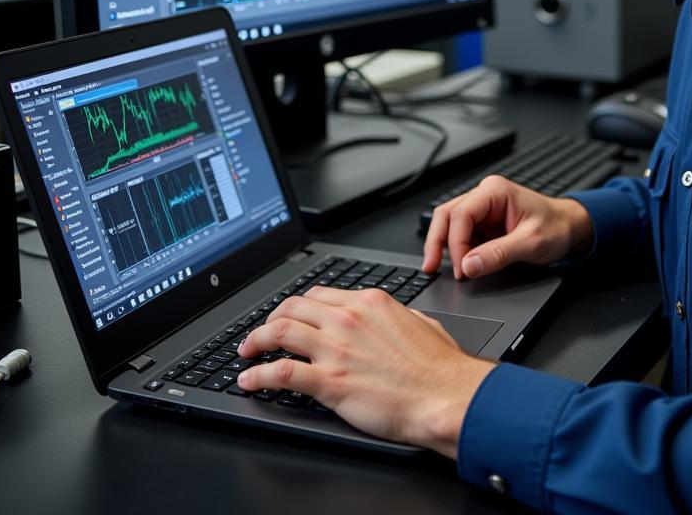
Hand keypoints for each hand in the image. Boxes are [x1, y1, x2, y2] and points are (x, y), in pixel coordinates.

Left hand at [236, 287, 493, 457]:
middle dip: (270, 319)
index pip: (318, 295)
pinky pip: (281, 373)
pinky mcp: (330, 381)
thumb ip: (400, 317)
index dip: (296, 306)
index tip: (288, 316)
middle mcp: (348, 319)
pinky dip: (258, 376)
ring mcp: (336, 349)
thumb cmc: (440, 367)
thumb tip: (396, 319)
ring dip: (255, 342)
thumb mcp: (422, 324)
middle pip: (292, 308)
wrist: (445, 395)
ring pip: (279, 332)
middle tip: (260, 334)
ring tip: (246, 353)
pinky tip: (249, 381)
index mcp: (369, 303)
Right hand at [422, 174, 593, 279]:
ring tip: (439, 268)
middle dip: (437, 241)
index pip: (461, 213)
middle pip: (447, 215)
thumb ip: (498, 254)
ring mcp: (482, 209)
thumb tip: (469, 265)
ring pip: (449, 223)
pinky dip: (454, 250)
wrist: (569, 228)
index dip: (456, 242)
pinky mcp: (483, 223)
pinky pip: (461, 234)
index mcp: (495, 191)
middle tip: (431, 267)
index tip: (462, 268)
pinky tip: (456, 265)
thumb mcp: (531, 243)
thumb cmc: (556, 227)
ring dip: (443, 246)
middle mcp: (485, 196)